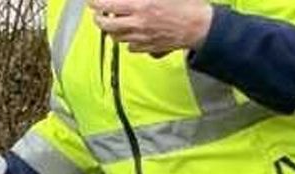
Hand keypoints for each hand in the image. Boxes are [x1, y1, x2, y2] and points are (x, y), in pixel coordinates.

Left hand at [89, 0, 213, 54]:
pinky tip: (131, 34)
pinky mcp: (149, 48)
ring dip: (111, 30)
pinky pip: (130, 47)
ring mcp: (142, 37)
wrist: (202, 25)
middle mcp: (137, 23)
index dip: (95, 2)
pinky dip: (127, 41)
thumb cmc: (186, 4)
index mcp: (140, 5)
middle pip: (104, 25)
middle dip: (98, 19)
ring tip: (114, 23)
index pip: (105, 5)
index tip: (93, 2)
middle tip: (100, 14)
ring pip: (115, 38)